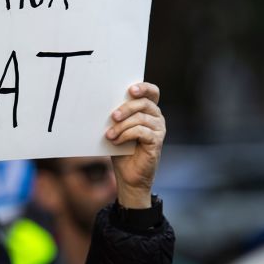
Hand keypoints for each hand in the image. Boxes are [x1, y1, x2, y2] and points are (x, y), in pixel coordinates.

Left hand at [106, 82, 164, 208]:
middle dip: (126, 108)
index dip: (144, 87)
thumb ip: (118, 115)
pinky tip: (116, 141)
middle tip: (113, 116)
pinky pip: (141, 131)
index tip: (130, 89)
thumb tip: (105, 104)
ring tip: (110, 135)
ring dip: (122, 125)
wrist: (127, 176)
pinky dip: (126, 135)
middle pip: (144, 103)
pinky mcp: (157, 142)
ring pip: (140, 118)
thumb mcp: (118, 129)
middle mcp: (157, 118)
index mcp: (148, 111)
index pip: (152, 92)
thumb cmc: (122, 150)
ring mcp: (159, 129)